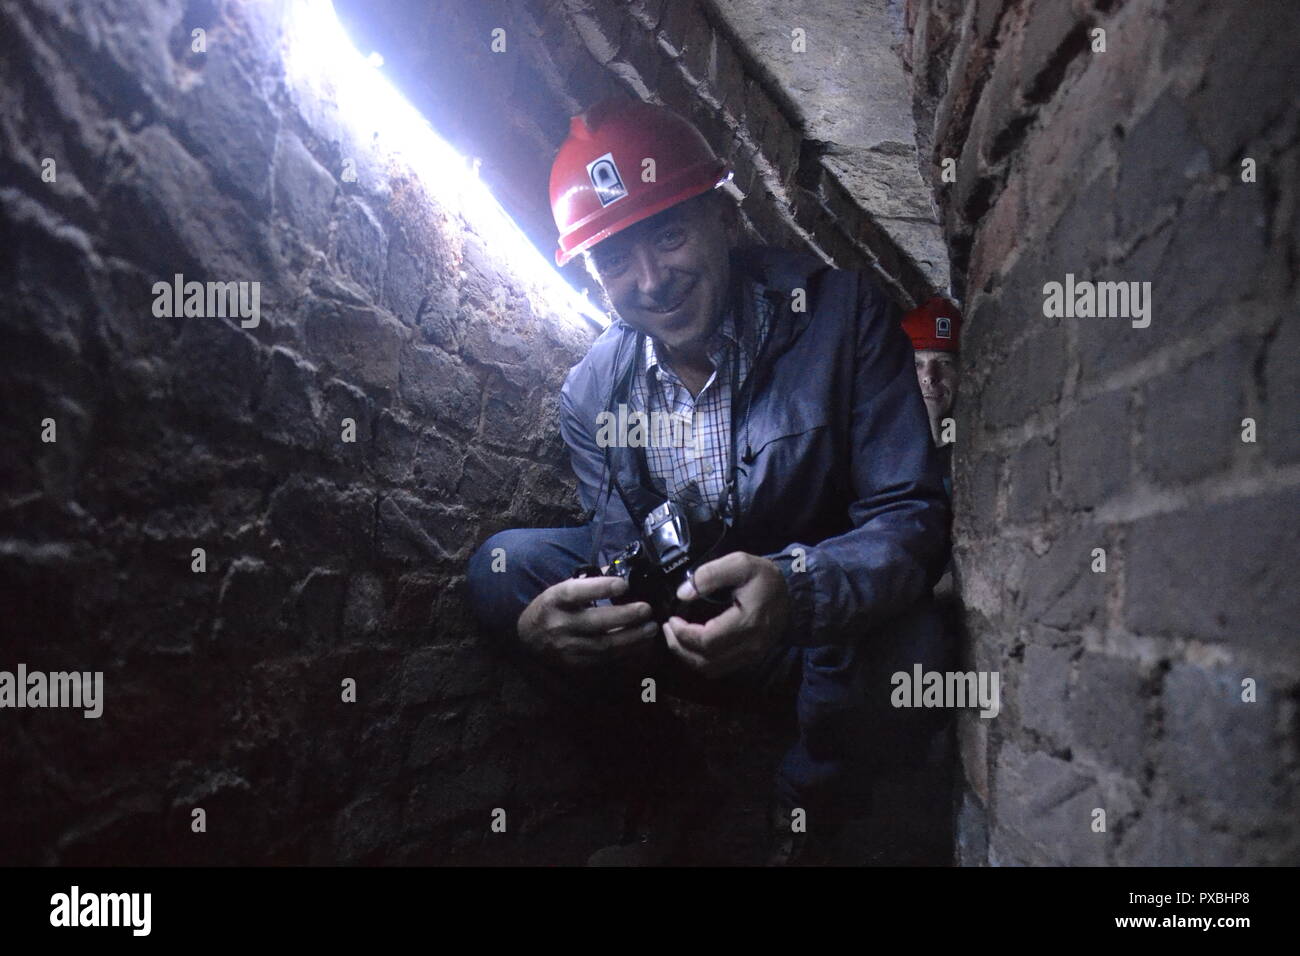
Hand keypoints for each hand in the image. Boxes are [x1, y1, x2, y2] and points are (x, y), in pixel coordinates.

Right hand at [516, 575, 658, 668]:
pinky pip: (605, 659)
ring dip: (632, 637)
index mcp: (555, 600)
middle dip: (625, 616)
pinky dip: (626, 652)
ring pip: (603, 645)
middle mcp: (559, 624)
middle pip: (595, 622)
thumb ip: (590, 582)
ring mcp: (567, 647)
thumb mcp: (562, 589)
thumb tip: (624, 573)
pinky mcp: (575, 663)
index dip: (600, 588)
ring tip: (651, 628)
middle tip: (647, 609)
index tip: (624, 584)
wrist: (529, 637)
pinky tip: (641, 644)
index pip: (576, 593)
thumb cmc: (552, 607)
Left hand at [664, 552, 789, 676]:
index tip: (671, 618)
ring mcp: (751, 656)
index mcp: (748, 623)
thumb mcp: (740, 563)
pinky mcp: (749, 658)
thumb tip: (683, 594)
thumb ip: (710, 575)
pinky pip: (719, 668)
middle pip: (705, 660)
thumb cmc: (765, 578)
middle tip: (667, 628)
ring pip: (710, 669)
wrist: (793, 595)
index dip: (683, 633)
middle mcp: (750, 646)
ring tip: (675, 637)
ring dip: (687, 656)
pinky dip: (700, 660)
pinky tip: (692, 644)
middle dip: (679, 646)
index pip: (707, 641)